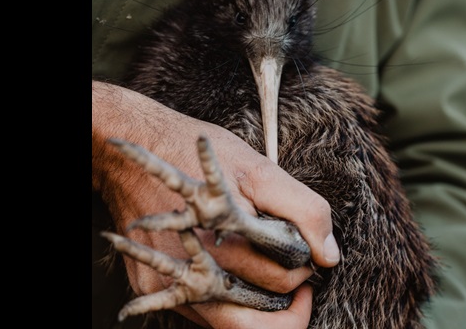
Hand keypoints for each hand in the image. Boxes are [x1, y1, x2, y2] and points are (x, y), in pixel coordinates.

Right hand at [92, 81, 339, 327]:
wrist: (136, 153)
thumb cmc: (201, 156)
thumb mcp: (259, 169)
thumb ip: (303, 210)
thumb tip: (329, 255)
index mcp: (228, 235)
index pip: (282, 281)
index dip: (305, 272)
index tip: (308, 257)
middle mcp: (196, 266)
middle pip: (260, 309)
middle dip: (286, 291)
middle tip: (292, 268)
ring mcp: (172, 282)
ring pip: (231, 324)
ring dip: (259, 306)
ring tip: (269, 277)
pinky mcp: (154, 287)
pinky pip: (202, 316)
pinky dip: (226, 302)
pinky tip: (235, 276)